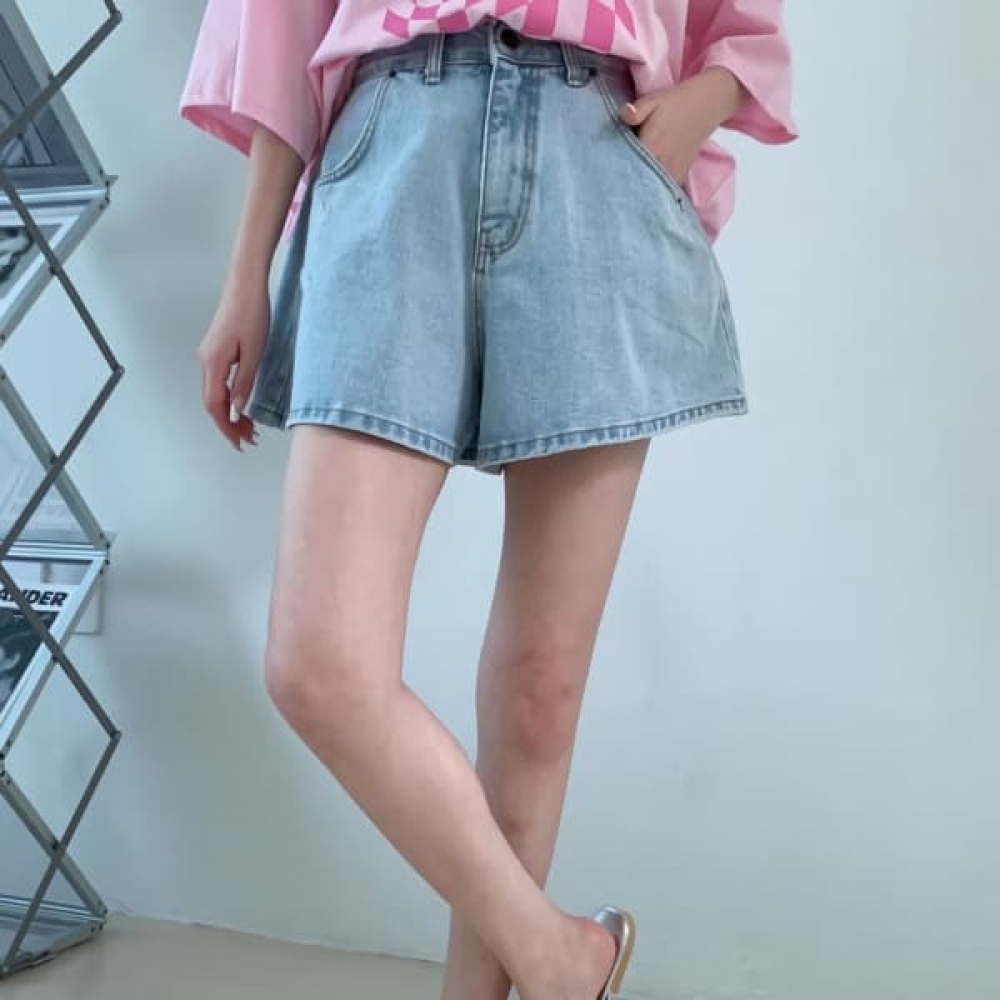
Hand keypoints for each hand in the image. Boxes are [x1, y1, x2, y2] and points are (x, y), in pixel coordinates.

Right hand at [197, 273, 268, 451]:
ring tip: (249, 427)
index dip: (226, 427)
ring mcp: (209, 356)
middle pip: (213, 403)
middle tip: (248, 439)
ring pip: (216, 394)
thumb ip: (244, 383)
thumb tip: (237, 411)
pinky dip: (230, 398)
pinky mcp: (217, 351)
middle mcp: (206, 361)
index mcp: (213, 363)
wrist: (247, 284)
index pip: (215, 405)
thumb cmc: (252, 312)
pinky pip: (219, 382)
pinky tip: (242, 404)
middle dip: (229, 425)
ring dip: (231, 413)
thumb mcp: (254, 353)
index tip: (239, 442)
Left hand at [618, 67, 747, 186]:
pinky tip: (644, 194)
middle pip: (638, 182)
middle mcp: (663, 162)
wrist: (705, 105)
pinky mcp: (680, 175)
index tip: (603, 175)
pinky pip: (664, 191)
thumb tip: (623, 114)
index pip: (628, 166)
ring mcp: (673, 171)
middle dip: (624, 185)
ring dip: (639, 192)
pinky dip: (654, 194)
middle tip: (609, 189)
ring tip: (625, 195)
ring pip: (652, 190)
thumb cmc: (675, 102)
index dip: (614, 172)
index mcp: (652, 145)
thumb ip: (636, 111)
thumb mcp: (653, 100)